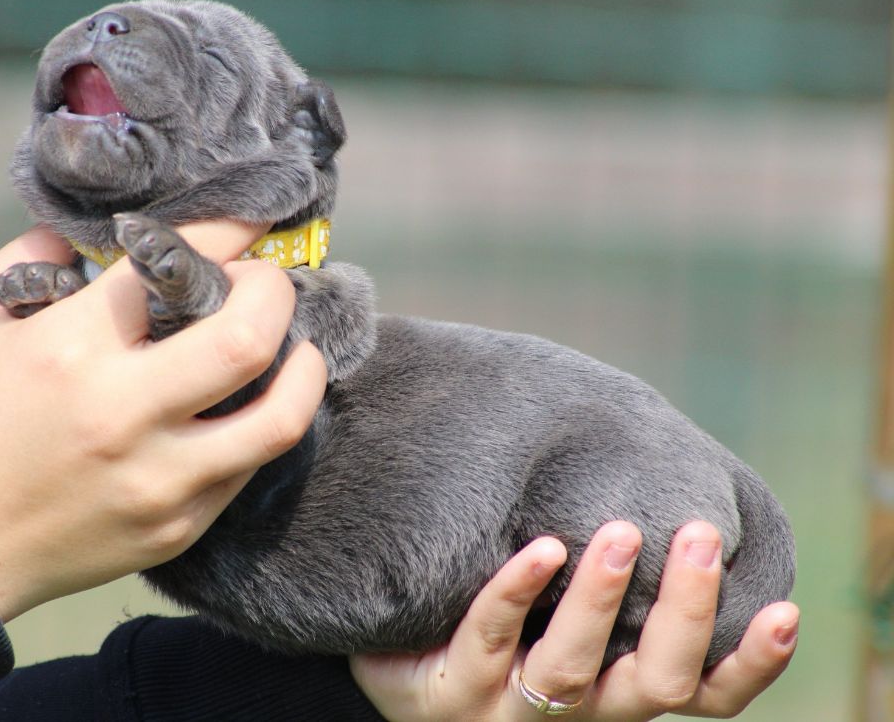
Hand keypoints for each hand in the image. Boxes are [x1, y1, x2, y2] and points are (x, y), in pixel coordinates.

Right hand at [0, 221, 325, 621]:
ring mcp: (159, 479)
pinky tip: (254, 403)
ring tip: (300, 349)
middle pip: (247, 340)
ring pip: (279, 418)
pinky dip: (265, 422)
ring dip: (304, 370)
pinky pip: (250, 466)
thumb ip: (31, 258)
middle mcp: (125, 414)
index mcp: (71, 349)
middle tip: (270, 284)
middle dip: (277, 293)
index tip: (250, 223)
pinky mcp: (179, 526)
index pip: (174, 267)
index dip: (228, 232)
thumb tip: (94, 231)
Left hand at [351, 521, 797, 720]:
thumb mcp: (564, 608)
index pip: (703, 694)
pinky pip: (489, 638)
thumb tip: (655, 487)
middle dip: (684, 611)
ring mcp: (514, 709)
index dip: (748, 664)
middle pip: (656, 684)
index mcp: (617, 689)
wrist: (404, 666)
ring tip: (621, 531)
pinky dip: (519, 590)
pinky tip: (541, 547)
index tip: (782, 609)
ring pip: (573, 668)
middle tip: (699, 533)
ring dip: (602, 598)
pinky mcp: (454, 694)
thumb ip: (612, 574)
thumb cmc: (500, 626)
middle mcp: (581, 710)